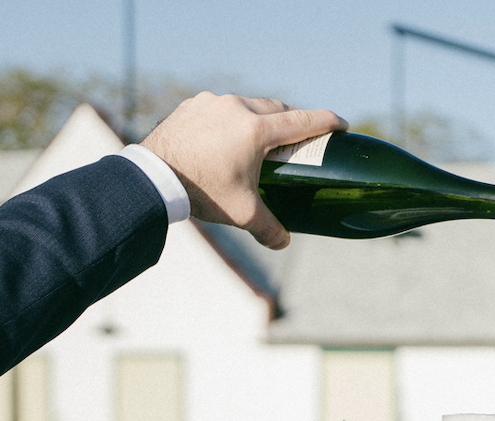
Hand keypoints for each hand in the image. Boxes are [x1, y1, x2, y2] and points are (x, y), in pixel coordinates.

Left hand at [142, 92, 344, 249]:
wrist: (153, 178)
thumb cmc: (201, 192)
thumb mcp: (242, 213)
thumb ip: (269, 229)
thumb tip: (284, 243)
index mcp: (256, 131)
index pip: (302, 120)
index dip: (327, 122)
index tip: (341, 124)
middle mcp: (236, 108)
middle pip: (277, 108)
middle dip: (293, 119)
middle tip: (300, 136)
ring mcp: (212, 103)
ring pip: (248, 104)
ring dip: (260, 118)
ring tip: (260, 139)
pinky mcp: (192, 105)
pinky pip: (221, 107)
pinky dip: (231, 118)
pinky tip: (227, 136)